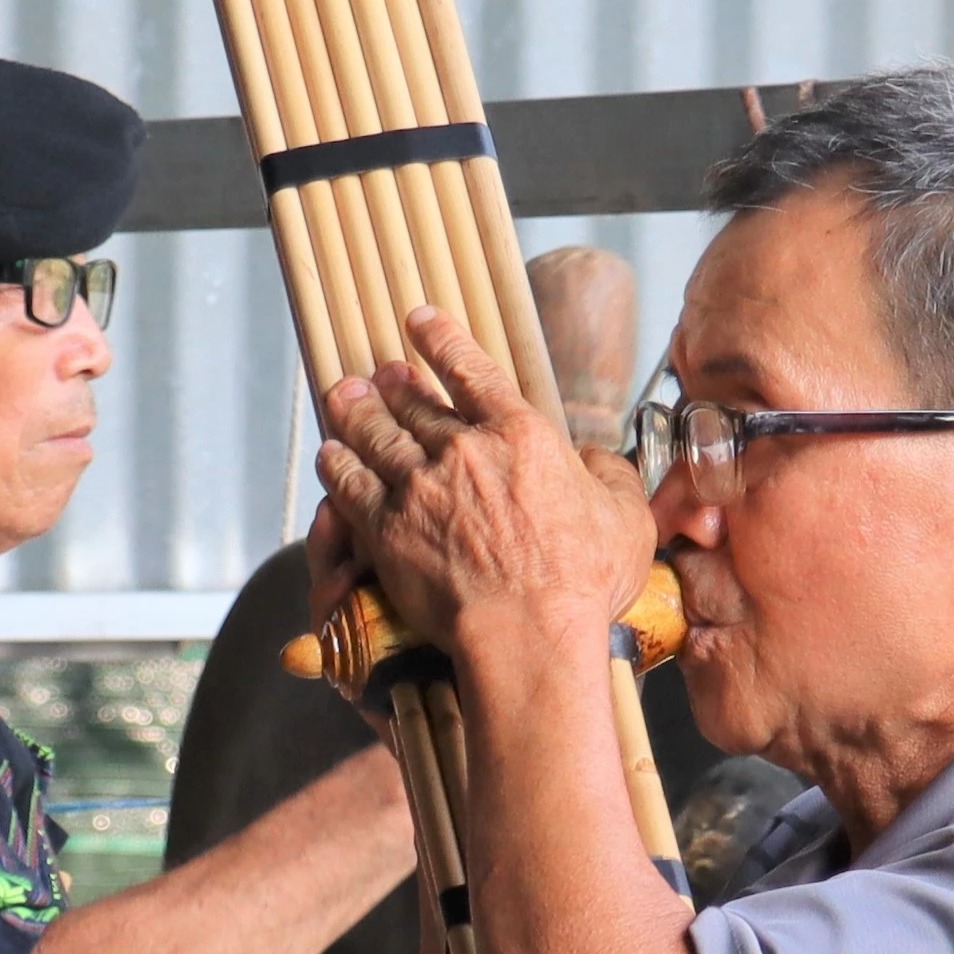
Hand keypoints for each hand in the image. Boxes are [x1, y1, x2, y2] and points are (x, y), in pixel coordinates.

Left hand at [317, 308, 653, 669]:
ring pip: (375, 434)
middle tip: (383, 372)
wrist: (527, 632)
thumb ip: (609, 476)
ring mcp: (419, 488)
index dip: (441, 339)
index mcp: (520, 435)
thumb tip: (594, 460)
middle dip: (395, 380)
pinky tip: (329, 453)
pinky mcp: (387, 529)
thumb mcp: (625, 517)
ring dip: (357, 410)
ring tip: (344, 395)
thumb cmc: (581, 581)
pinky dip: (336, 464)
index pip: (471, 370)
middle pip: (414, 401)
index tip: (421, 322)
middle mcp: (462, 451)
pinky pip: (350, 485)